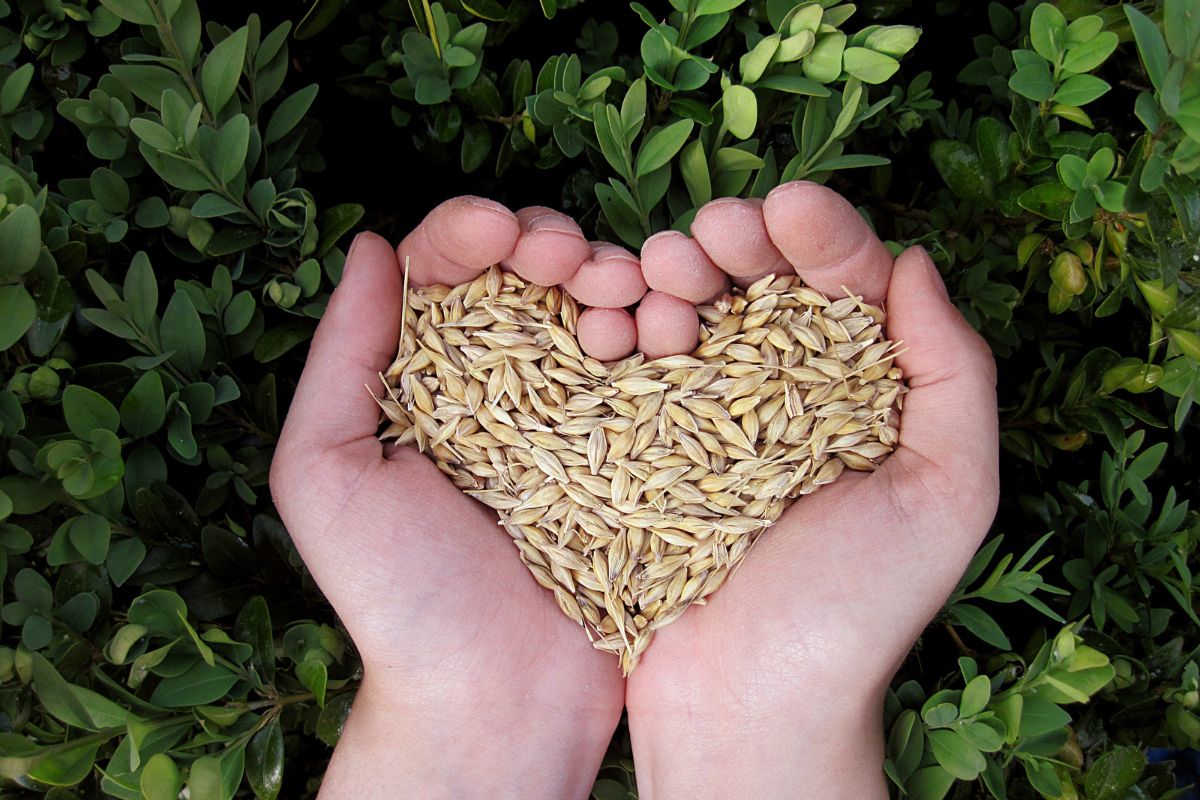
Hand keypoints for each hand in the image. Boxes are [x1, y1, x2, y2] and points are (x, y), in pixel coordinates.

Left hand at [271, 232, 624, 798]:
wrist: (493, 700)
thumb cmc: (398, 595)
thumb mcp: (327, 472)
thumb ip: (341, 357)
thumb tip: (373, 245)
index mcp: (429, 382)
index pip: (450, 273)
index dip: (473, 232)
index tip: (500, 232)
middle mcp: (506, 389)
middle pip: (534, 280)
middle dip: (554, 245)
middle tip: (572, 260)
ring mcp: (580, 421)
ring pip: (602, 313)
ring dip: (616, 279)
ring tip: (621, 293)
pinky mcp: (640, 456)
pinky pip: (657, 376)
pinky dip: (664, 334)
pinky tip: (666, 327)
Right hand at [624, 185, 999, 798]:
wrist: (750, 705)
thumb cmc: (858, 610)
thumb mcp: (947, 496)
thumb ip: (955, 377)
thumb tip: (918, 263)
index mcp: (861, 396)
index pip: (846, 289)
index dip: (821, 236)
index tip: (786, 206)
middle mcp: (781, 398)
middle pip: (759, 288)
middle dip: (734, 244)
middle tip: (706, 235)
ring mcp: (702, 421)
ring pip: (688, 317)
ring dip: (671, 278)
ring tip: (657, 275)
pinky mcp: (638, 450)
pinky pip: (626, 372)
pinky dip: (617, 331)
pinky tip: (611, 321)